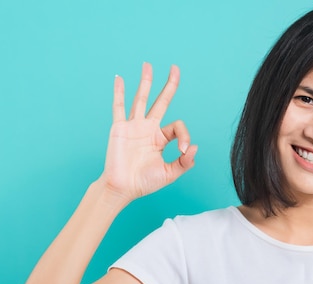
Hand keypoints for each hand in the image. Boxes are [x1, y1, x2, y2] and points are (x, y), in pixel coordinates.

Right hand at [100, 62, 197, 202]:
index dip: (184, 135)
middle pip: (161, 101)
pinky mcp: (119, 128)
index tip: (182, 150)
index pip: (177, 126)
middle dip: (169, 85)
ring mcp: (133, 126)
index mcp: (160, 138)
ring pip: (141, 99)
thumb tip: (194, 147)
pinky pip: (119, 107)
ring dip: (145, 82)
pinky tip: (119, 78)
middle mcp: (148, 128)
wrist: (122, 188)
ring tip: (148, 65)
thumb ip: (184, 163)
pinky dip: (119, 93)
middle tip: (175, 68)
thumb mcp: (169, 174)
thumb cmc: (143, 183)